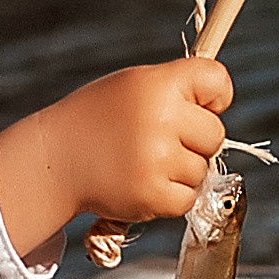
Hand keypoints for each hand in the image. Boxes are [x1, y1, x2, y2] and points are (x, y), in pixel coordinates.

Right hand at [0, 59, 231, 260]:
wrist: (56, 160)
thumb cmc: (99, 119)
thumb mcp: (133, 85)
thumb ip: (176, 87)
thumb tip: (222, 97)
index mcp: (157, 84)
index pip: (217, 79)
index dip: (214, 95)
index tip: (200, 104)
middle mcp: (161, 118)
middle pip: (216, 133)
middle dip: (195, 140)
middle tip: (160, 140)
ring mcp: (157, 159)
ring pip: (202, 169)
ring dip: (180, 170)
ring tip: (143, 161)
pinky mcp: (152, 195)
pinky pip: (188, 198)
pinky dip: (171, 196)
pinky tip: (143, 182)